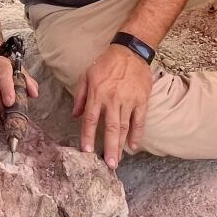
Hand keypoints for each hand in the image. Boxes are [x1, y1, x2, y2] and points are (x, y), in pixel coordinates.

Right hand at [0, 54, 39, 117]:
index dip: (6, 89)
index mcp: (0, 65)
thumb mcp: (20, 70)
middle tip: (10, 115)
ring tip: (7, 117)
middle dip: (1, 105)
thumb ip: (28, 82)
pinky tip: (1, 115)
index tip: (10, 102)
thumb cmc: (8, 69)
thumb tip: (34, 94)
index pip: (2, 76)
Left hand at [73, 44, 152, 169]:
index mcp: (97, 94)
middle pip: (110, 128)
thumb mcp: (87, 75)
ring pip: (124, 126)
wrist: (130, 51)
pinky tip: (133, 147)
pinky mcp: (142, 100)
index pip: (91, 119)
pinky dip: (137, 134)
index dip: (88, 136)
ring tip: (118, 161)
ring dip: (121, 145)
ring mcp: (128, 100)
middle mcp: (112, 99)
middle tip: (108, 165)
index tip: (87, 151)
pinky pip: (140, 120)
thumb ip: (80, 96)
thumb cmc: (106, 64)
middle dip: (109, 148)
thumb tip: (75, 115)